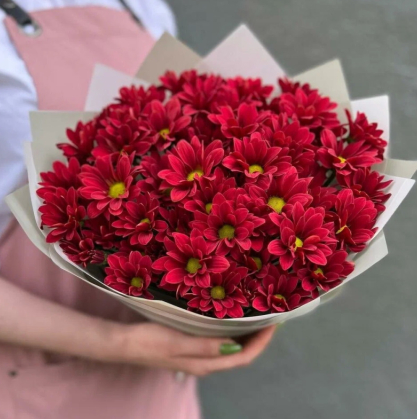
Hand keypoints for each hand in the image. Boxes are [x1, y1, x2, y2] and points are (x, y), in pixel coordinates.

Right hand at [107, 323, 275, 375]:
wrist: (124, 343)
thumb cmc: (149, 341)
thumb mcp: (178, 342)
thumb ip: (206, 346)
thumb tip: (236, 346)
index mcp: (205, 363)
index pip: (243, 357)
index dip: (261, 342)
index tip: (274, 322)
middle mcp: (206, 362)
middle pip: (241, 353)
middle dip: (258, 337)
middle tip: (269, 315)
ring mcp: (198, 355)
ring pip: (231, 347)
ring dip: (246, 333)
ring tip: (256, 314)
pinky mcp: (191, 346)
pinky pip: (219, 341)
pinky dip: (231, 330)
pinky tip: (230, 317)